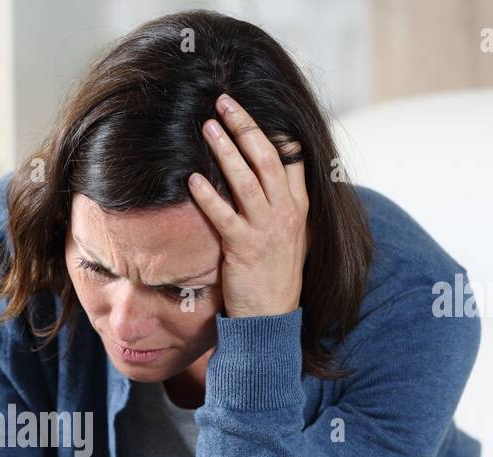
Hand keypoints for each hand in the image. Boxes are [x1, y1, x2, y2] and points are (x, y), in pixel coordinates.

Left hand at [187, 93, 308, 317]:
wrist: (271, 318)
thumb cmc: (274, 275)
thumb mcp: (289, 234)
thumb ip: (281, 205)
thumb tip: (266, 178)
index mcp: (299, 206)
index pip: (292, 158)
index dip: (272, 130)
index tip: (252, 108)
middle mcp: (287, 213)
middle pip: (268, 158)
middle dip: (246, 127)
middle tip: (224, 102)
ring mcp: (267, 230)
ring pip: (248, 180)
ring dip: (227, 150)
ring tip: (207, 126)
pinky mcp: (244, 248)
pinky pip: (225, 216)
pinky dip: (209, 195)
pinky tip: (193, 179)